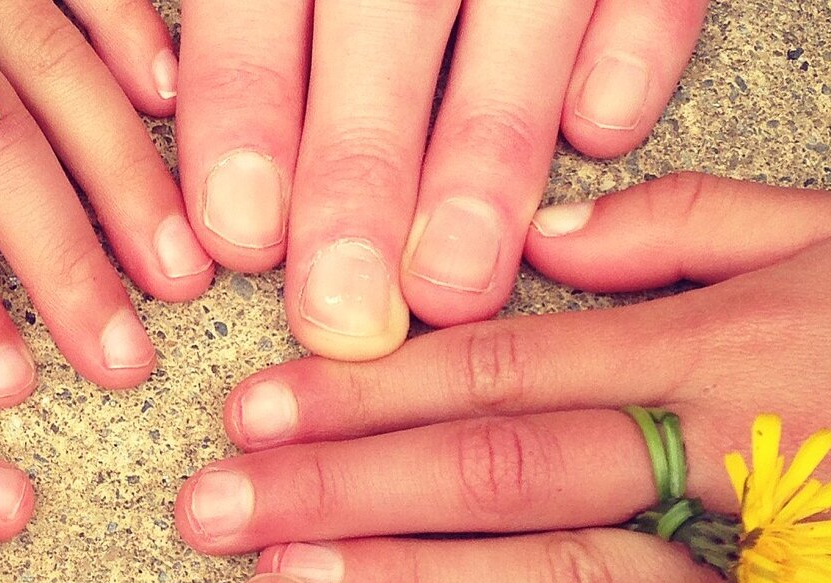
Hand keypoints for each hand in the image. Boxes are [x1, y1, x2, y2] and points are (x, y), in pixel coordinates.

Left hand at [177, 0, 707, 359]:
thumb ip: (239, 17)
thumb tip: (197, 153)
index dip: (246, 111)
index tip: (240, 233)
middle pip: (383, 17)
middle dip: (359, 173)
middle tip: (345, 306)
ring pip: (518, 12)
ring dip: (484, 153)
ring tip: (453, 279)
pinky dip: (633, 44)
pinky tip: (599, 135)